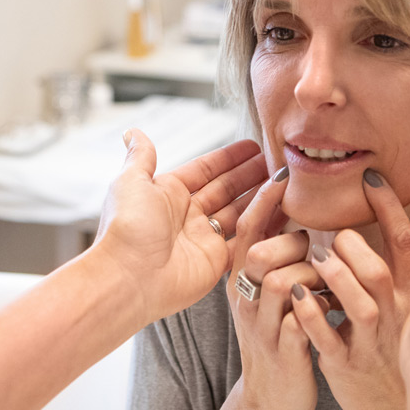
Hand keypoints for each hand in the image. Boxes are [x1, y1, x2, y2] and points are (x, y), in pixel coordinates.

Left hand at [93, 129, 266, 324]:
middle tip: (275, 162)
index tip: (252, 146)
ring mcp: (202, 239)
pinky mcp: (215, 262)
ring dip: (259, 197)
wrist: (128, 278)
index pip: (205, 170)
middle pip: (225, 189)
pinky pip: (244, 240)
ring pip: (238, 212)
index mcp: (167, 193)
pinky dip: (262, 227)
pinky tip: (279, 211)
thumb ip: (141, 156)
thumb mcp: (131, 182)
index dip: (228, 158)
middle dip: (250, 175)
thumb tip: (132, 132)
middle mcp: (186, 215)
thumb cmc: (126, 228)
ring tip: (283, 180)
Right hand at [228, 168, 322, 409]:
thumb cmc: (278, 333)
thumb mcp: (267, 293)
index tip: (285, 174)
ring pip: (282, 282)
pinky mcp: (284, 353)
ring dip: (314, 273)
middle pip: (258, 251)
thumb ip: (276, 254)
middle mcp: (245, 300)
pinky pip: (300, 322)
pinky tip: (337, 305)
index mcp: (240, 279)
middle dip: (292, 240)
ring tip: (331, 277)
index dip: (263, 199)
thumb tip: (295, 204)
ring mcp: (262, 327)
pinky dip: (323, 308)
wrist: (270, 400)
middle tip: (316, 243)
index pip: (245, 228)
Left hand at [289, 170, 409, 409]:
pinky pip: (330, 340)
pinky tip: (298, 296)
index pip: (409, 243)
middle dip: (357, 246)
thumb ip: (409, 263)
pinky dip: (312, 316)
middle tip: (336, 234)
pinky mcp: (347, 365)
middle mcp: (395, 317)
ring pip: (361, 305)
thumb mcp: (409, 304)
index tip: (371, 176)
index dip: (392, 206)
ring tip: (318, 259)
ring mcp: (371, 342)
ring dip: (336, 276)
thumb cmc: (397, 346)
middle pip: (384, 271)